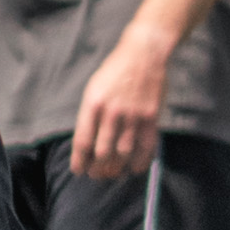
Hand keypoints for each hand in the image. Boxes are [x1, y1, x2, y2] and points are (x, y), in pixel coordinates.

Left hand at [68, 31, 170, 179]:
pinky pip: (145, 148)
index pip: (83, 142)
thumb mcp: (94, 89)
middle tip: (96, 175)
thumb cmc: (114, 72)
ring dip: (116, 170)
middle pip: (102, 153)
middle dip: (97, 170)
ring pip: (123, 154)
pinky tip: (134, 169)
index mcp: (93, 104)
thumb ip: (90, 116)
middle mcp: (112, 112)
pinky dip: (139, 163)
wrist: (144, 54)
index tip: (79, 171)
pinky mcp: (151, 117)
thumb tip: (87, 146)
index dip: (80, 162)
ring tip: (112, 174)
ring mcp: (133, 115)